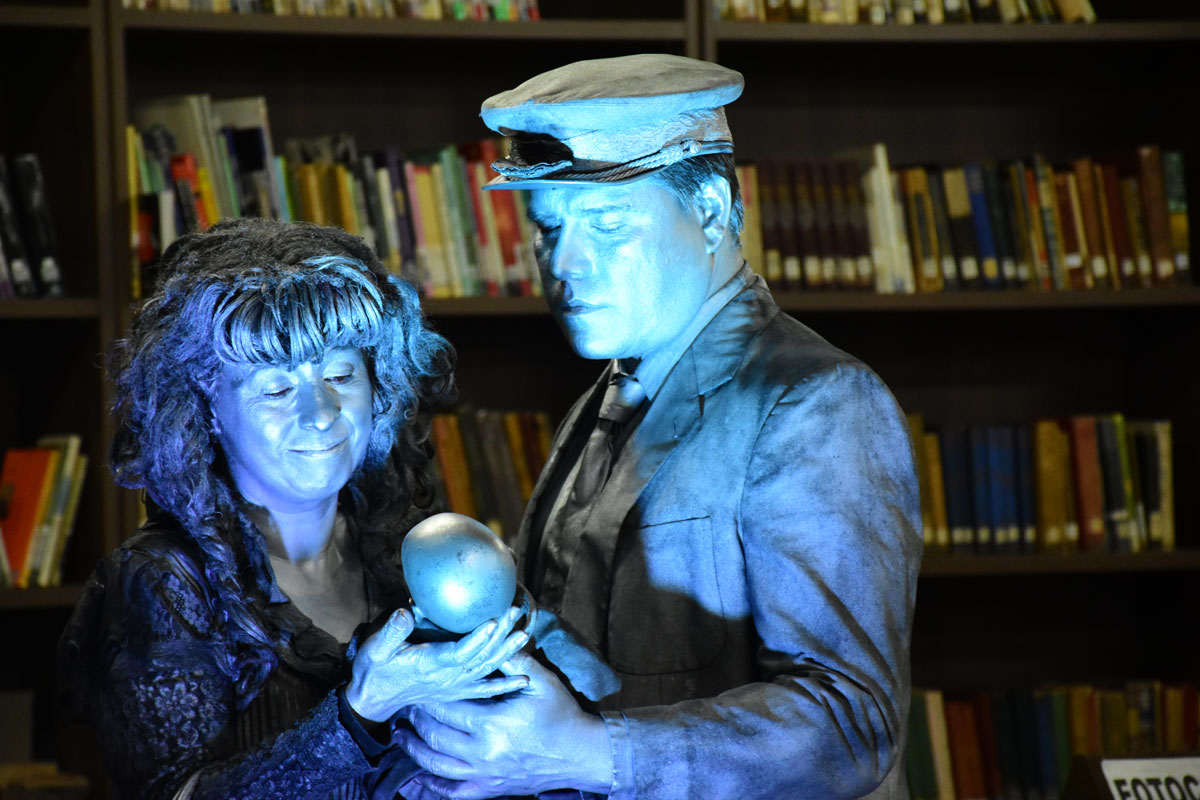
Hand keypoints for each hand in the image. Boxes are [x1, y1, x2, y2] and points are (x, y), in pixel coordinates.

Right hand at [345, 606, 529, 721]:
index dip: (476, 639)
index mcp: (429, 664)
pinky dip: (505, 684)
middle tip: (515, 612)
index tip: (492, 621)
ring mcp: (454, 685)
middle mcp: (446, 676)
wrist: (373, 699)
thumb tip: (407, 610)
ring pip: (486, 669)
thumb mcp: (375, 649)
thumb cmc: (375, 669)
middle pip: (479, 657)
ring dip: (507, 652)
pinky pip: (485, 688)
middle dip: (499, 634)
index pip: (458, 652)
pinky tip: (524, 680)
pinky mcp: (456, 691)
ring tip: (524, 633)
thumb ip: (392, 631)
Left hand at [397, 651, 613, 797]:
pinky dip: (433, 785)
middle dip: (416, 719)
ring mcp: (485, 775)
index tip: (417, 685)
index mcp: (494, 723)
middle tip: (405, 706)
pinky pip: (453, 792)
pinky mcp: (490, 789)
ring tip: (401, 735)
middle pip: (435, 735)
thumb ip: (512, 660)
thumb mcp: (541, 681)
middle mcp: (484, 752)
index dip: (428, 696)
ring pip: (436, 765)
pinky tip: (419, 776)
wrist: (580, 753)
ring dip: (414, 750)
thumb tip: (493, 633)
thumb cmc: (561, 714)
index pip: (447, 707)